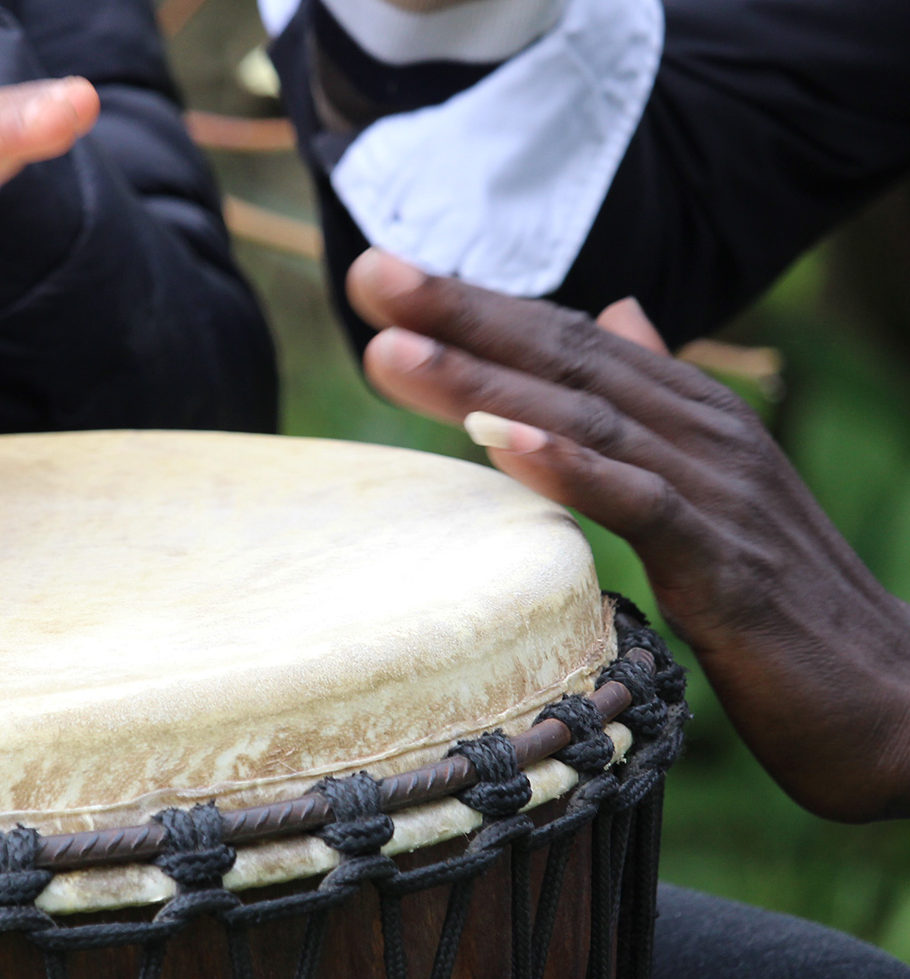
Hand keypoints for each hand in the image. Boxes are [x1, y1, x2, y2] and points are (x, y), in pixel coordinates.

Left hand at [348, 248, 909, 821]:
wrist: (894, 695)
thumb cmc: (781, 595)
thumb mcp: (706, 485)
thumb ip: (652, 401)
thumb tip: (616, 312)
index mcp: (688, 413)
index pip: (569, 340)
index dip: (476, 304)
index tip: (383, 275)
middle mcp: (702, 432)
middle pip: (567, 357)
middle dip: (462, 313)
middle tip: (371, 275)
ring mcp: (719, 493)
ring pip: (586, 419)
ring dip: (486, 381)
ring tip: (397, 348)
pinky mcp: (728, 564)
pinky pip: (640, 504)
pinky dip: (569, 468)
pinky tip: (499, 441)